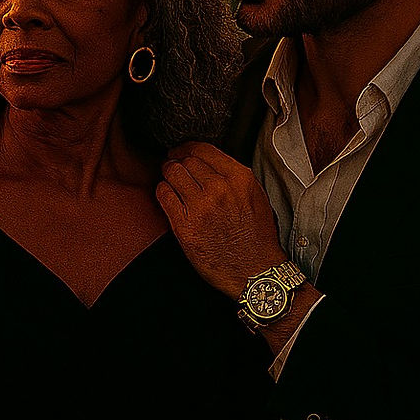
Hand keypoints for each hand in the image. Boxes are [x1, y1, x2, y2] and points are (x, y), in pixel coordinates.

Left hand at [157, 142, 285, 299]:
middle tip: (172, 165)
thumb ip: (234, 177)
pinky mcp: (186, 226)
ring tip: (169, 179)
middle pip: (185, 160)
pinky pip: (164, 195)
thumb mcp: (256, 196)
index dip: (186, 148)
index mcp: (240, 178)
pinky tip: (167, 195)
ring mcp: (201, 208)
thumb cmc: (257, 237)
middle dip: (176, 161)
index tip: (181, 152)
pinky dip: (162, 191)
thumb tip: (209, 162)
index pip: (203, 149)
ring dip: (168, 174)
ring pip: (172, 174)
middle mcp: (220, 189)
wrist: (255, 271)